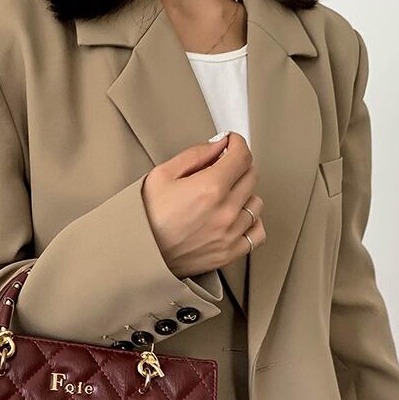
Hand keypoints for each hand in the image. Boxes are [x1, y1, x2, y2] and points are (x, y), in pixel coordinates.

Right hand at [141, 132, 265, 278]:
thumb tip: (218, 146)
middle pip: (251, 176)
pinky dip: (251, 224)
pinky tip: (238, 219)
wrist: (140, 255)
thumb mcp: (161, 176)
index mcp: (210, 187)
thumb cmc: (146, 219)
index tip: (231, 144)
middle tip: (223, 169)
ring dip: (244, 195)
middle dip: (238, 166)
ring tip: (226, 198)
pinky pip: (257, 234)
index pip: (242, 156)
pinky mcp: (229, 253)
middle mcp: (225, 210)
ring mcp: (230, 234)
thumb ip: (194, 155)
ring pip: (256, 204)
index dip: (237, 144)